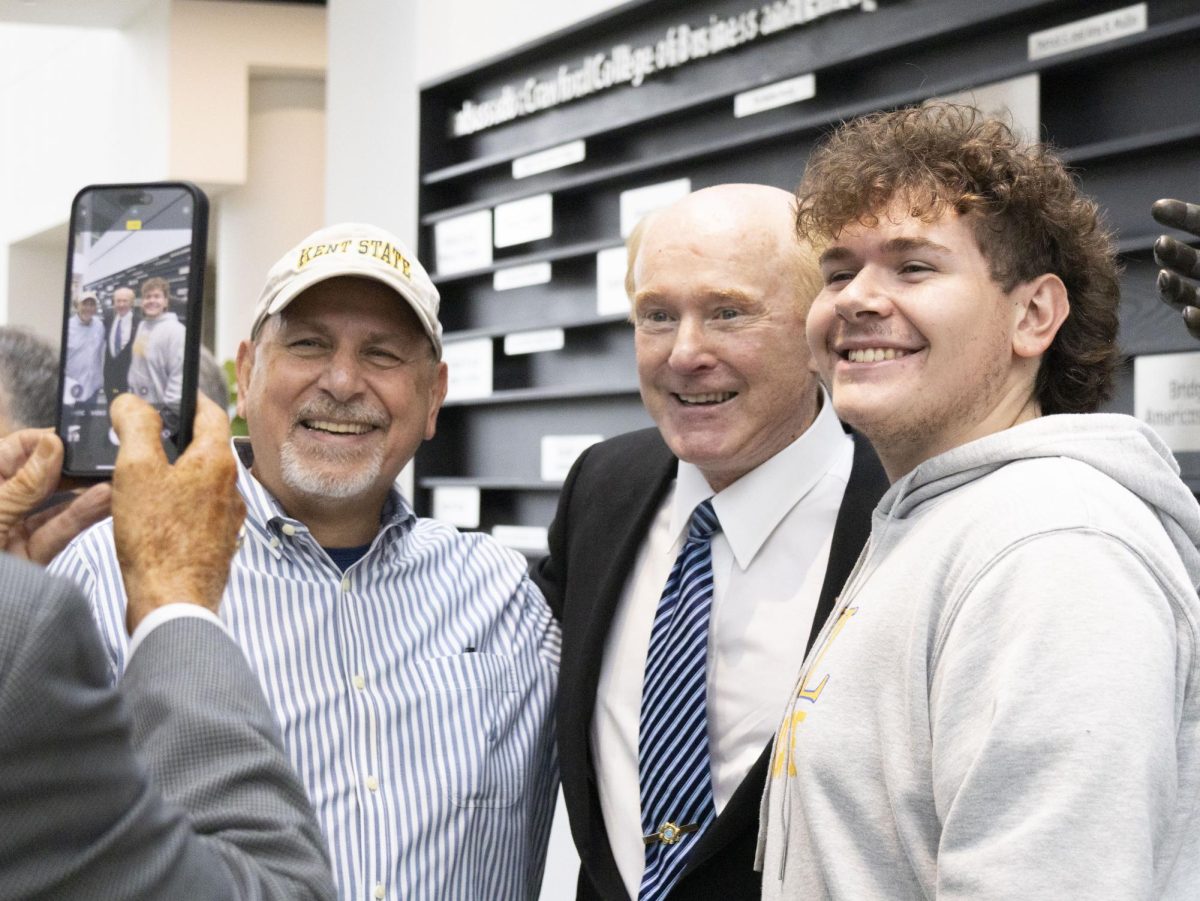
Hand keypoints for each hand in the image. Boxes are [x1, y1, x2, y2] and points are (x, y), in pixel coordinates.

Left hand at [0, 429, 110, 562]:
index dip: (45, 441)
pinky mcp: (30, 555)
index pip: (16, 448)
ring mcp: (13, 529)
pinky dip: (82, 517)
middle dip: (72, 466)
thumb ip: (23, 483)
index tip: (75, 438)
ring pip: (53, 504)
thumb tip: (52, 445)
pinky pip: (58, 531)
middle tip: (103, 456)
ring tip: (114, 478)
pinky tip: (105, 501)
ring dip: (84, 491)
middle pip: (41, 475)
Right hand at [110, 393, 244, 632]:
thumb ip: (137, 427)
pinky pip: (199, 509)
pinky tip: (154, 512)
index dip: (188, 398)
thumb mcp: (137, 470)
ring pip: (202, 479)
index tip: (169, 394)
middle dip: (178, 436)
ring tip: (144, 473)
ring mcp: (227, 516)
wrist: (173, 602)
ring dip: (177, 470)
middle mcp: (231, 486)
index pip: (212, 412)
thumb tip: (132, 402)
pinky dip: (179, 501)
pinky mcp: (217, 541)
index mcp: (217, 462)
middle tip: (147, 433)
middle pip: (206, 446)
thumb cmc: (157, 539)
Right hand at [1151, 199, 1199, 339]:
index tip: (1157, 208)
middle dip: (1170, 253)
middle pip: (1188, 261)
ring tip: (1165, 279)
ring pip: (1184, 295)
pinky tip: (1188, 313)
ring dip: (1171, 287)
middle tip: (1161, 245)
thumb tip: (1164, 207)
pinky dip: (1194, 322)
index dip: (1181, 215)